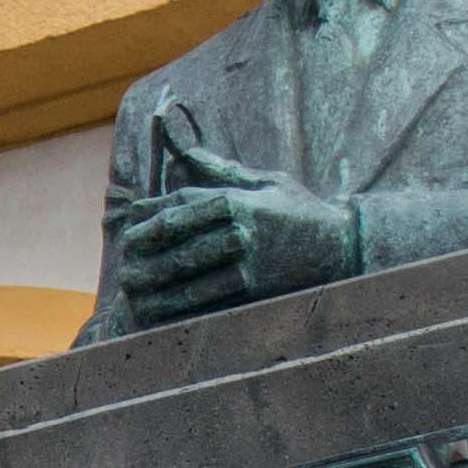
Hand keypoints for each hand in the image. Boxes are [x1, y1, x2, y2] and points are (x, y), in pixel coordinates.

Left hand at [114, 114, 357, 323]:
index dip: (149, 220)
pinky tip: (165, 315)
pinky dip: (184, 310)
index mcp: (238, 200)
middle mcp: (240, 231)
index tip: (128, 231)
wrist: (343, 246)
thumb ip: (223, 171)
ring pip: (191, 278)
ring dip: (157, 289)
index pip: (182, 208)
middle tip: (124, 268)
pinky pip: (211, 302)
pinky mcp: (255, 291)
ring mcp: (248, 263)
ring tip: (134, 296)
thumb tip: (188, 152)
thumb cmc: (301, 210)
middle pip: (180, 244)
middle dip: (147, 257)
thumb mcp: (266, 181)